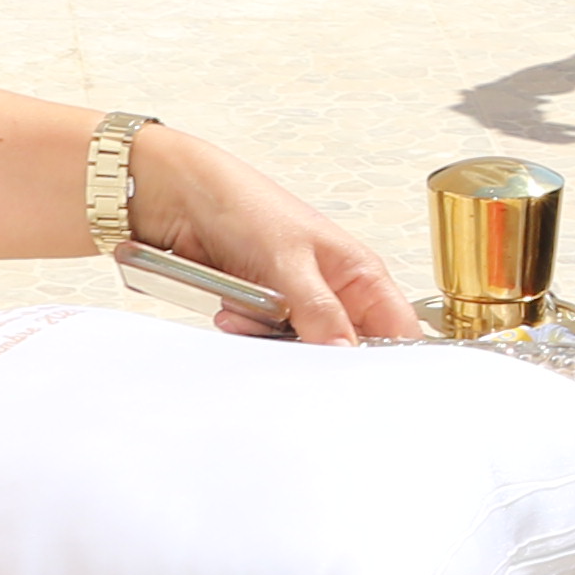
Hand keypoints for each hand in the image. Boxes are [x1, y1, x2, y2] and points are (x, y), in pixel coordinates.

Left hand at [130, 126, 422, 342]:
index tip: (359, 375)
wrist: (178, 199)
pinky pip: (265, 346)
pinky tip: (234, 312)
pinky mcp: (263, 315)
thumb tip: (346, 352)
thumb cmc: (245, 203)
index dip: (387, 358)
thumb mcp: (290, 260)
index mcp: (359, 273)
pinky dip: (247, 335)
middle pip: (345, 350)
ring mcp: (297, 305)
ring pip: (301, 352)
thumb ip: (321, 313)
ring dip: (272, 341)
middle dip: (316, 351)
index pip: (396, 330)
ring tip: (252, 312)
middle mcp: (333, 292)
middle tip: (294, 338)